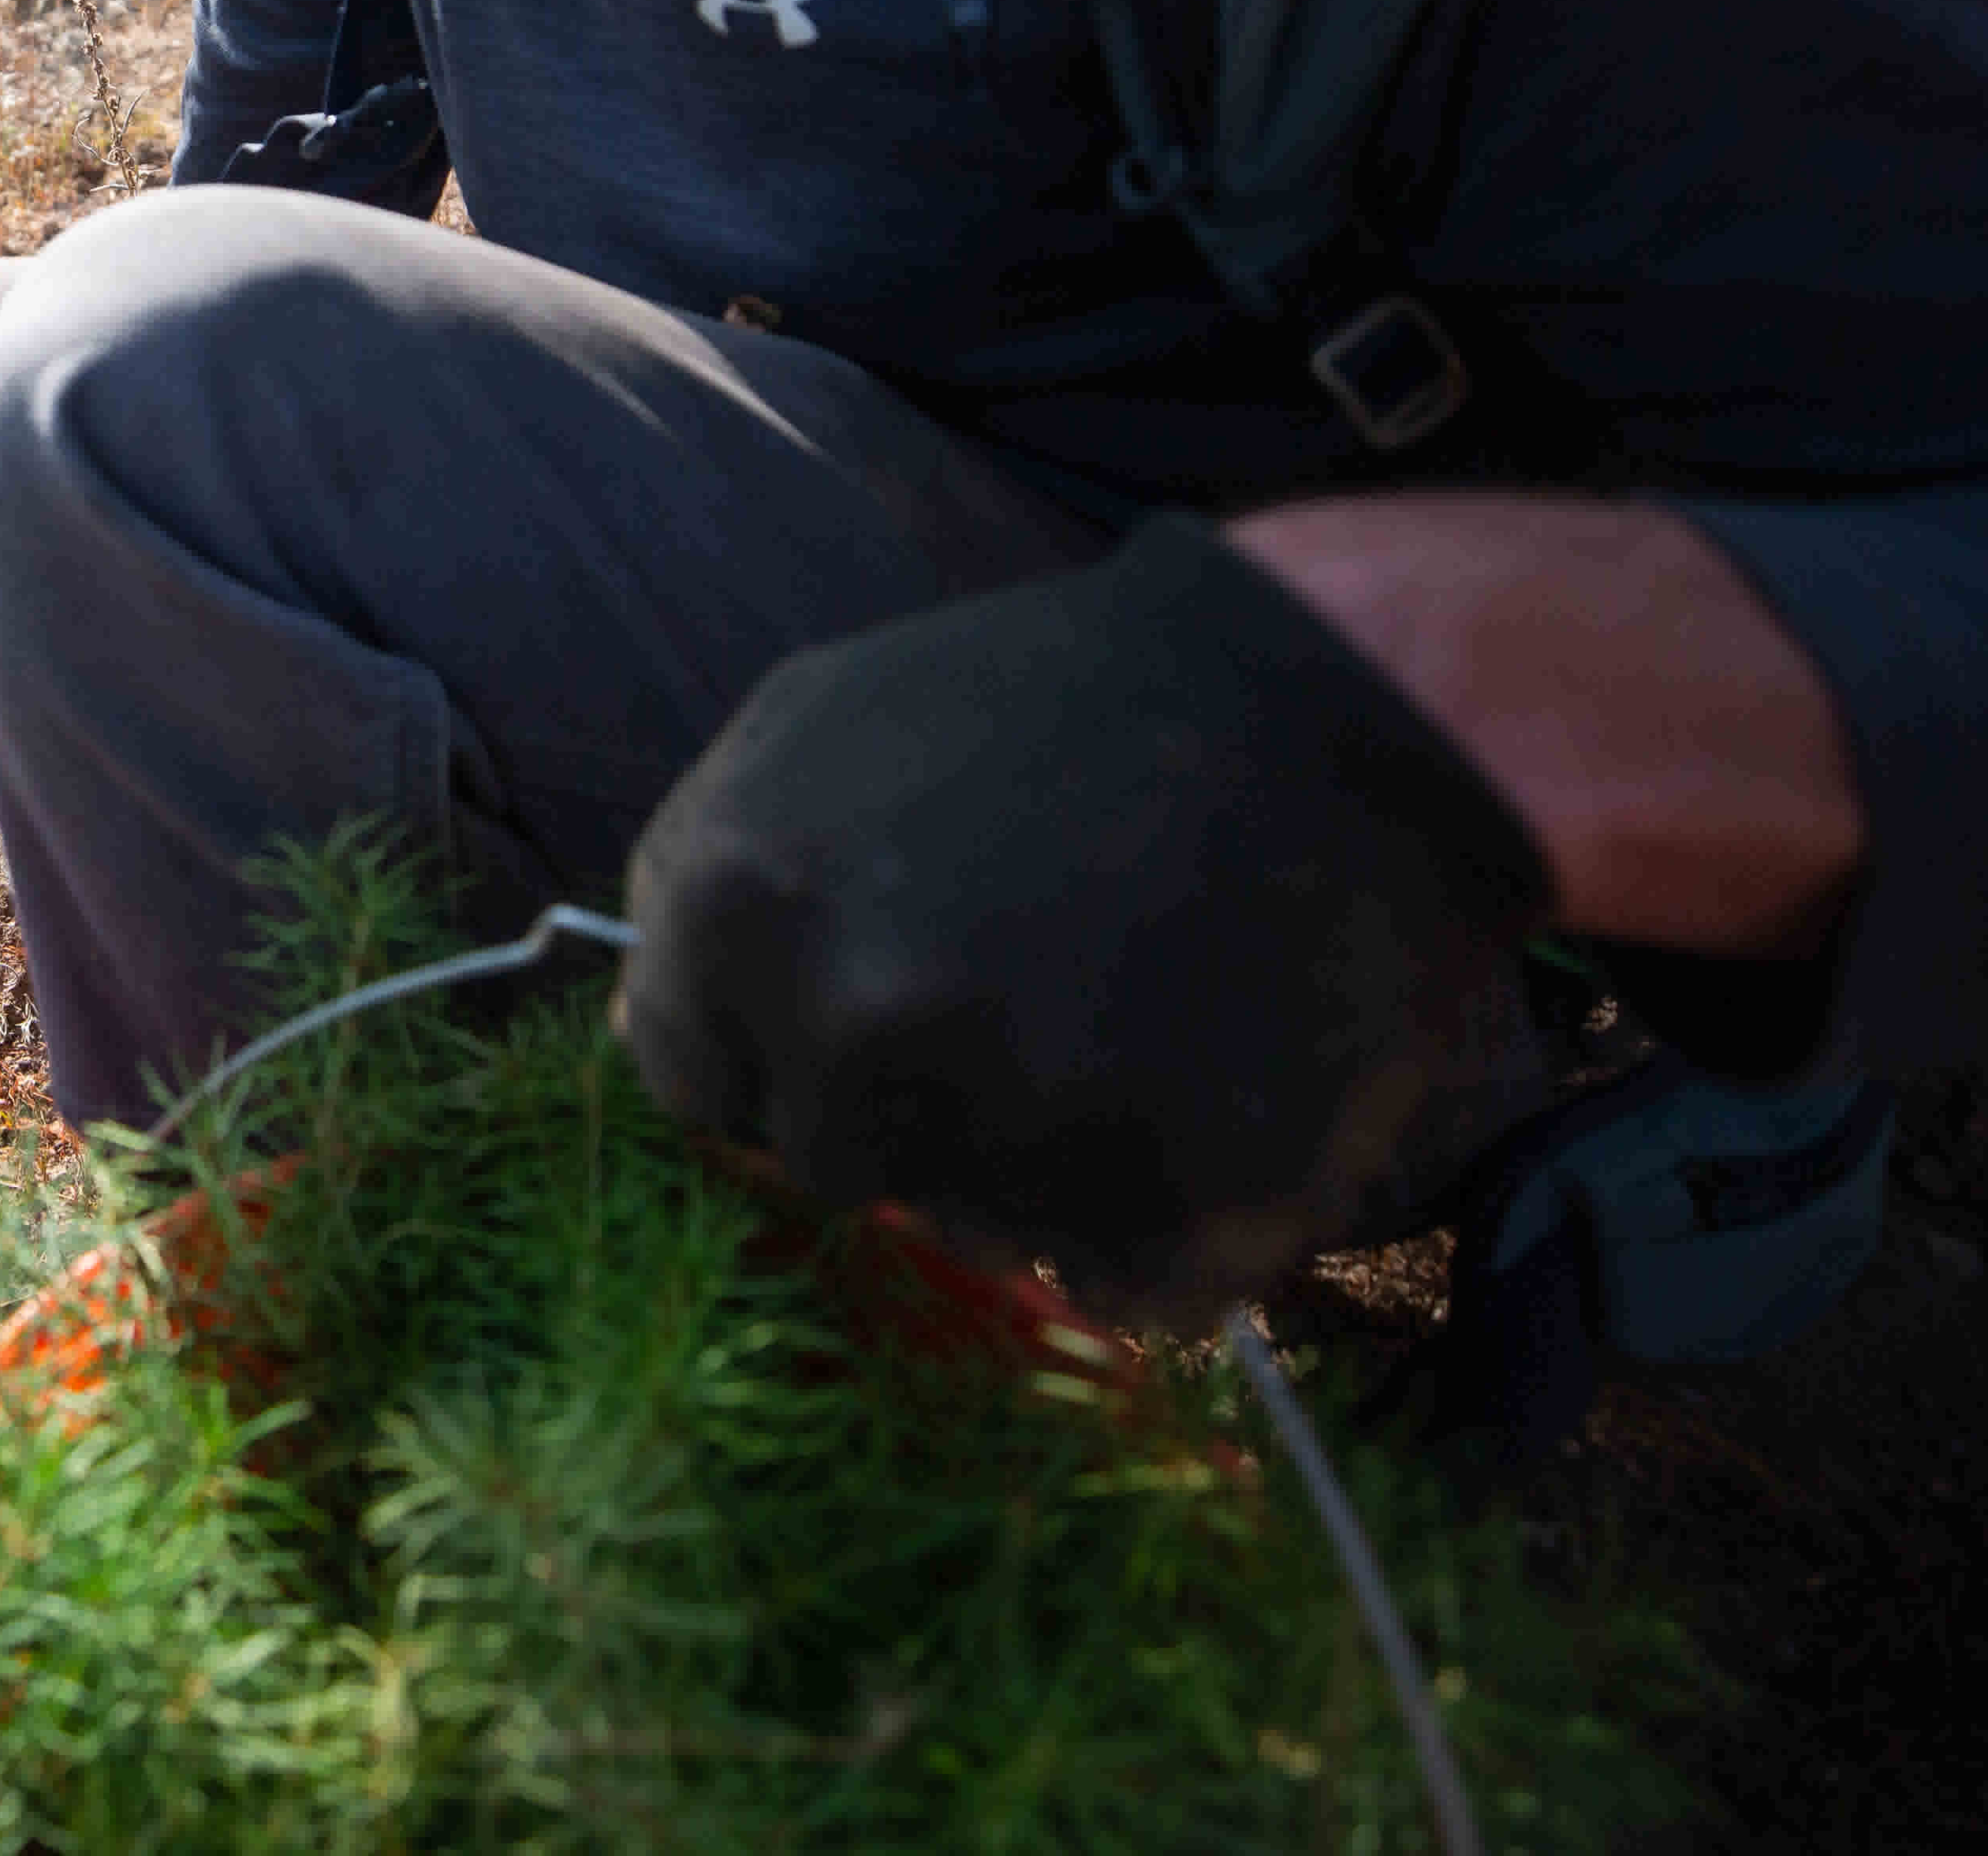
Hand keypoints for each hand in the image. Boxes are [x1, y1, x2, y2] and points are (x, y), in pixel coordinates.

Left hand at [611, 517, 1550, 1306]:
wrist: (1333, 703)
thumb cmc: (1052, 703)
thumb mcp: (816, 725)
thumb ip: (702, 883)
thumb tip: (653, 1036)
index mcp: (738, 904)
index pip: (692, 1084)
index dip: (782, 1043)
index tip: (876, 989)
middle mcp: (857, 1030)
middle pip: (833, 1164)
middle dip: (913, 1099)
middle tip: (1034, 981)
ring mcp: (1015, 1132)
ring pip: (974, 1231)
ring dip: (1036, 1161)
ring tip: (1129, 1011)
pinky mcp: (1175, 1213)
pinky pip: (1120, 1285)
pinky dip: (1158, 1216)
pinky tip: (1202, 1083)